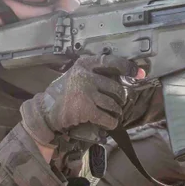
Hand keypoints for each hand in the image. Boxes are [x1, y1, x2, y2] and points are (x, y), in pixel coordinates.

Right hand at [20, 55, 135, 149]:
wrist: (46, 110)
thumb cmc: (63, 92)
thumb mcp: (76, 74)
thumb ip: (94, 73)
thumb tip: (121, 77)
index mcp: (85, 64)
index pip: (113, 62)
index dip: (128, 68)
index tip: (139, 73)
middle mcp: (87, 76)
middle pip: (116, 88)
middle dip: (120, 98)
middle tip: (118, 103)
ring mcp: (87, 93)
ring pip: (114, 104)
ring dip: (117, 111)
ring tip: (114, 113)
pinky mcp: (87, 110)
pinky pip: (107, 117)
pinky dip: (111, 122)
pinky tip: (110, 122)